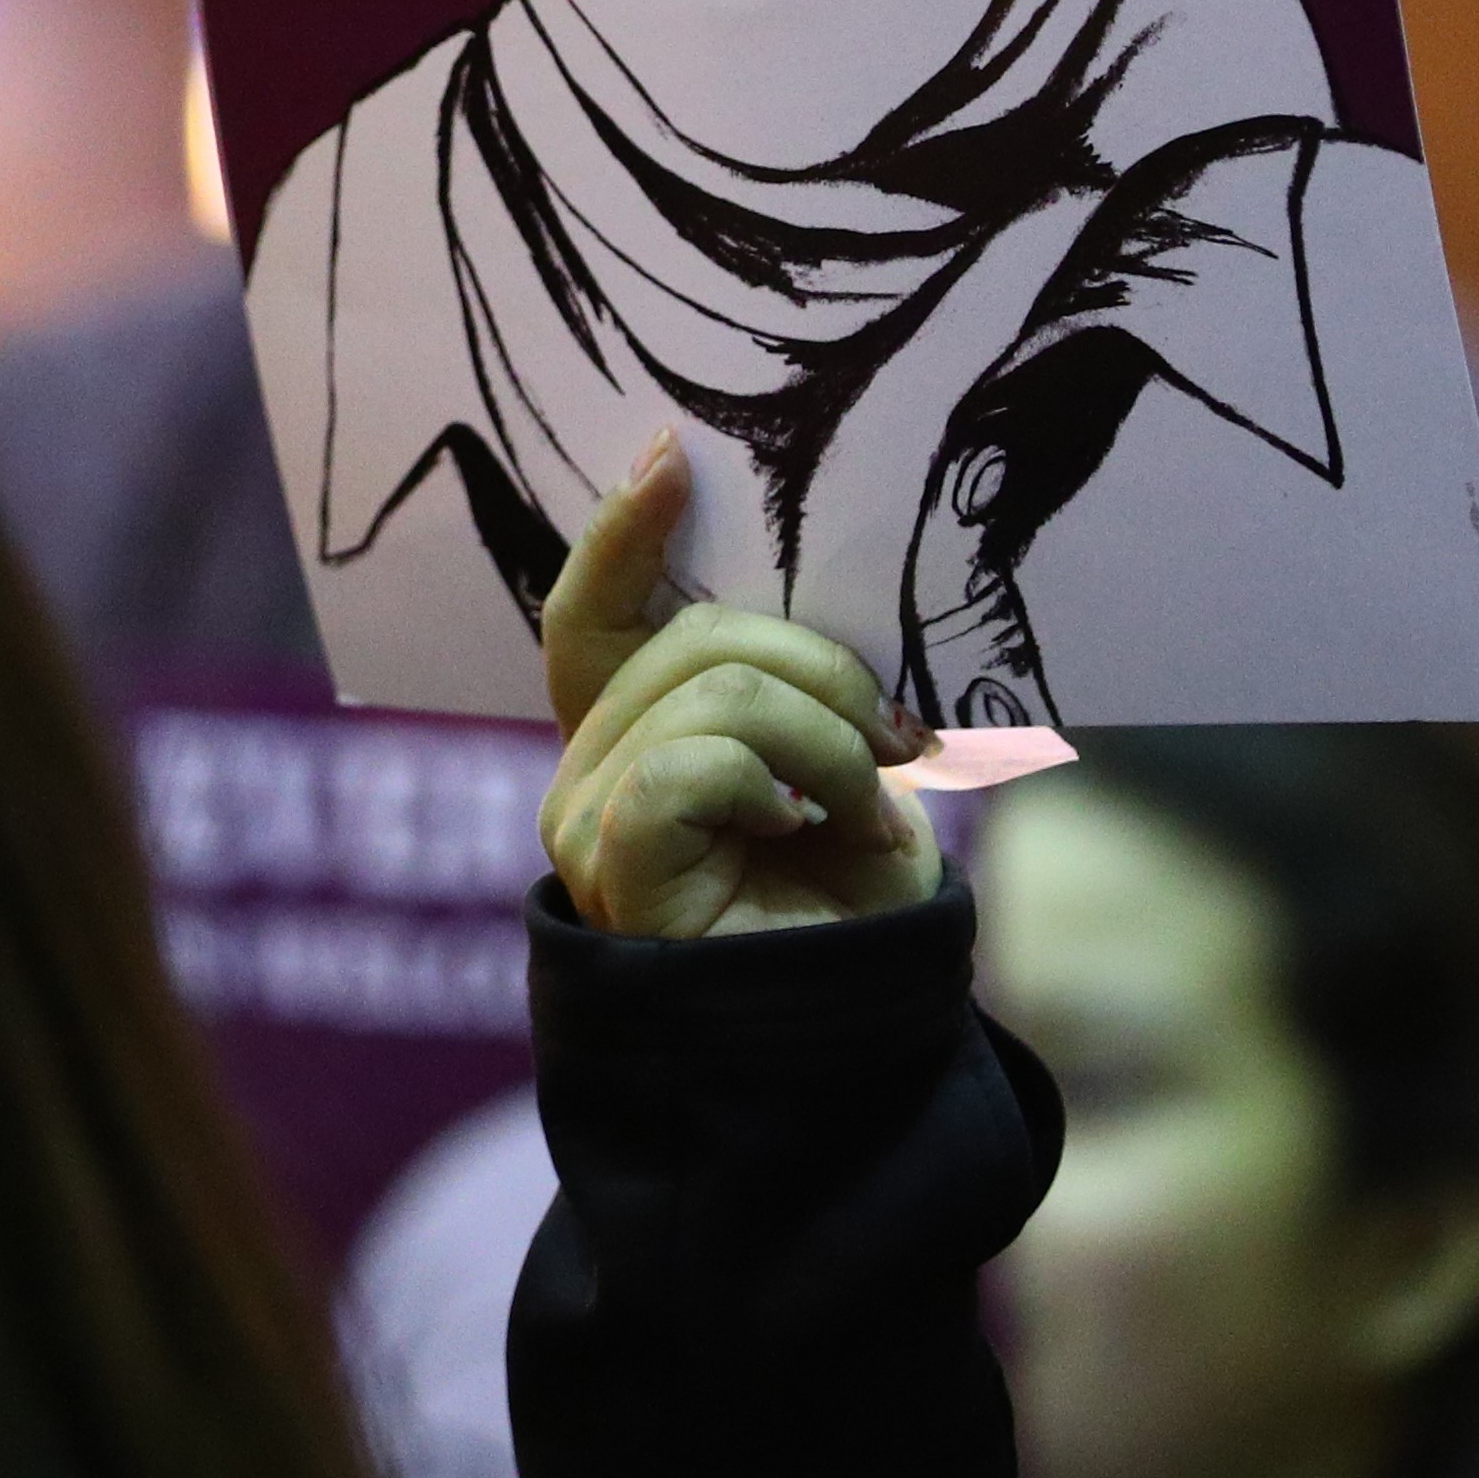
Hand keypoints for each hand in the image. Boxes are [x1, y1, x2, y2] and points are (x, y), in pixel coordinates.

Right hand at [539, 437, 939, 939]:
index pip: (590, 614)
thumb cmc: (845, 889)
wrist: (865, 1022)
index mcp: (630, 731)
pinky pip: (692, 764)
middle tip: (891, 741)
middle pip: (693, 635)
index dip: (619, 532)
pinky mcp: (613, 868)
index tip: (671, 455)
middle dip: (820, 667)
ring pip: (714, 693)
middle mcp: (586, 769)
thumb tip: (796, 560)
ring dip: (827, 741)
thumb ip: (781, 669)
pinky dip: (782, 783)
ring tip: (868, 808)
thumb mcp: (828, 747)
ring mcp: (587, 821)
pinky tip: (812, 832)